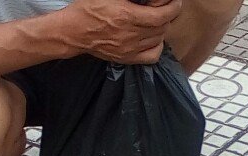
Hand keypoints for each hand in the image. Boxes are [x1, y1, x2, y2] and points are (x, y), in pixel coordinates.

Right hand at [60, 0, 180, 63]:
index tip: (175, 2)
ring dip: (162, 29)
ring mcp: (129, 49)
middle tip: (164, 8)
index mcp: (127, 16)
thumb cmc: (88, 9)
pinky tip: (153, 38)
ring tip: (157, 21)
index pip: (162, 15)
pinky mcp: (126, 58)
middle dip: (168, 16)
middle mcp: (130, 35)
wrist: (73, 32)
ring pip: (159, 40)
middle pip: (162, 27)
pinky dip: (157, 47)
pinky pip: (152, 56)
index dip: (173, 7)